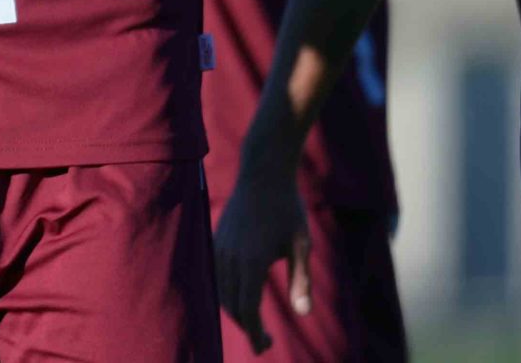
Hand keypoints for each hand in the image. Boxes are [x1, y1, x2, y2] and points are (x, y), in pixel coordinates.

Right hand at [213, 149, 312, 352]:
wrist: (263, 174)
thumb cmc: (287, 209)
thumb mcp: (302, 245)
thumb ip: (301, 281)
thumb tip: (304, 314)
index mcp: (251, 261)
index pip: (247, 309)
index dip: (254, 333)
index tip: (262, 348)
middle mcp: (230, 256)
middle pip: (232, 304)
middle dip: (246, 325)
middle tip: (263, 340)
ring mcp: (220, 246)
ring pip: (221, 290)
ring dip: (235, 308)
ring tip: (253, 320)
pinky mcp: (217, 238)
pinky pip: (217, 274)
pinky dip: (226, 291)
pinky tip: (240, 293)